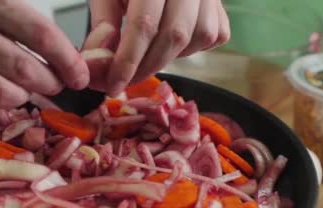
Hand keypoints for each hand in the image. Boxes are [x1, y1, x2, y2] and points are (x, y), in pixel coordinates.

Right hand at [0, 0, 88, 118]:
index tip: (80, 76)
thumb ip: (18, 16)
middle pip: (23, 69)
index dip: (67, 59)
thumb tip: (63, 52)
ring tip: (25, 91)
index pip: (39, 33)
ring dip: (22, 98)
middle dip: (49, 84)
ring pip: (1, 94)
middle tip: (54, 85)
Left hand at [90, 0, 230, 95]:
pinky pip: (214, 36)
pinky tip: (171, 42)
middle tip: (127, 79)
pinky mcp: (221, 5)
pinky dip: (192, 48)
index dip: (128, 61)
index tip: (113, 84)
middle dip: (148, 66)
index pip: (144, 24)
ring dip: (171, 56)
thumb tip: (101, 60)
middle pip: (174, 35)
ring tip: (149, 54)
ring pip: (199, 37)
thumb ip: (103, 21)